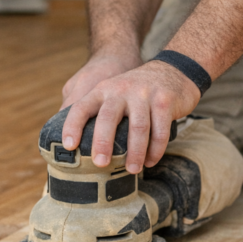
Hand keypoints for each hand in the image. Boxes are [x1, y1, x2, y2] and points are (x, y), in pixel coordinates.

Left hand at [61, 60, 201, 173]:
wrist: (173, 71)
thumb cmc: (135, 92)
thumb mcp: (112, 93)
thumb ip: (95, 110)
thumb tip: (72, 142)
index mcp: (102, 90)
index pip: (81, 107)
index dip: (72, 126)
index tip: (69, 146)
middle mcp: (120, 90)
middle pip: (108, 117)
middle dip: (103, 142)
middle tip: (100, 164)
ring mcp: (144, 94)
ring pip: (138, 127)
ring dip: (135, 152)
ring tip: (132, 170)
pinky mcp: (165, 101)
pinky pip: (160, 130)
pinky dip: (156, 149)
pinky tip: (151, 161)